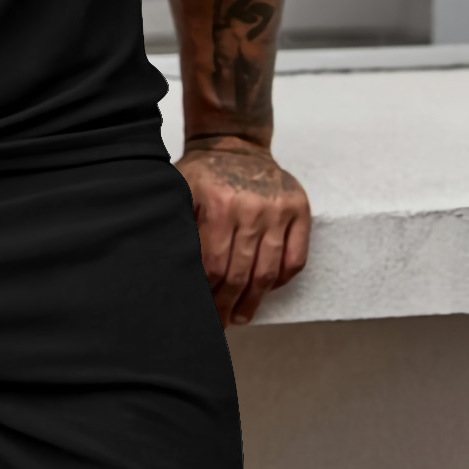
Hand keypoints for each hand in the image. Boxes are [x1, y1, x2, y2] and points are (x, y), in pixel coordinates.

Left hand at [175, 140, 310, 327]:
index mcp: (219, 204)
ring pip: (268, 271)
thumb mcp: (180, 191)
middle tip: (219, 324)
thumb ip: (177, 225)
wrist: (234, 144)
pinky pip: (295, 258)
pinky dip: (282, 280)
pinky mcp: (300, 209)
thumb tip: (169, 270)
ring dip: (254, 301)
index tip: (201, 312)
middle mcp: (252, 208)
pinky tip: (267, 291)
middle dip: (227, 304)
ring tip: (242, 316)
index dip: (207, 294)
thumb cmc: (203, 173)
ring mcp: (279, 209)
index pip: (213, 264)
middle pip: (240, 273)